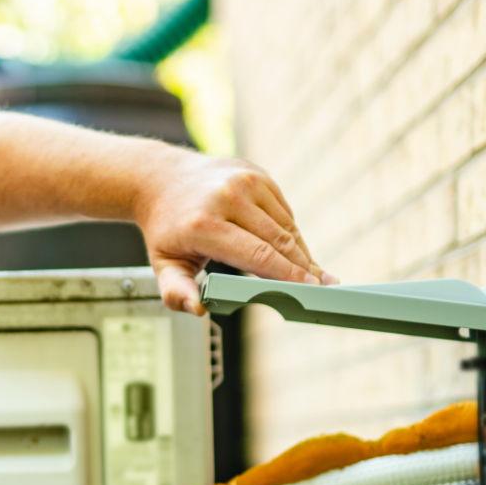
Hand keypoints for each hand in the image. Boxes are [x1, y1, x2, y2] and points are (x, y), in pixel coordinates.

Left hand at [135, 152, 333, 313]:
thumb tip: (199, 309)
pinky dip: (290, 232)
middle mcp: (227, 197)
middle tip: (324, 288)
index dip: (287, 274)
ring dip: (300, 251)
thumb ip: (177, 291)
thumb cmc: (165, 228)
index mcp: (204, 224)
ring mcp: (245, 181)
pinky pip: (282, 210)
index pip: (257, 254)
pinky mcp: (257, 175)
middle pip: (278, 240)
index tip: (310, 289)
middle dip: (303, 267)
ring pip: (285, 225)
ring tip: (315, 274)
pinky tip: (295, 252)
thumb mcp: (163, 264)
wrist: (161, 179)